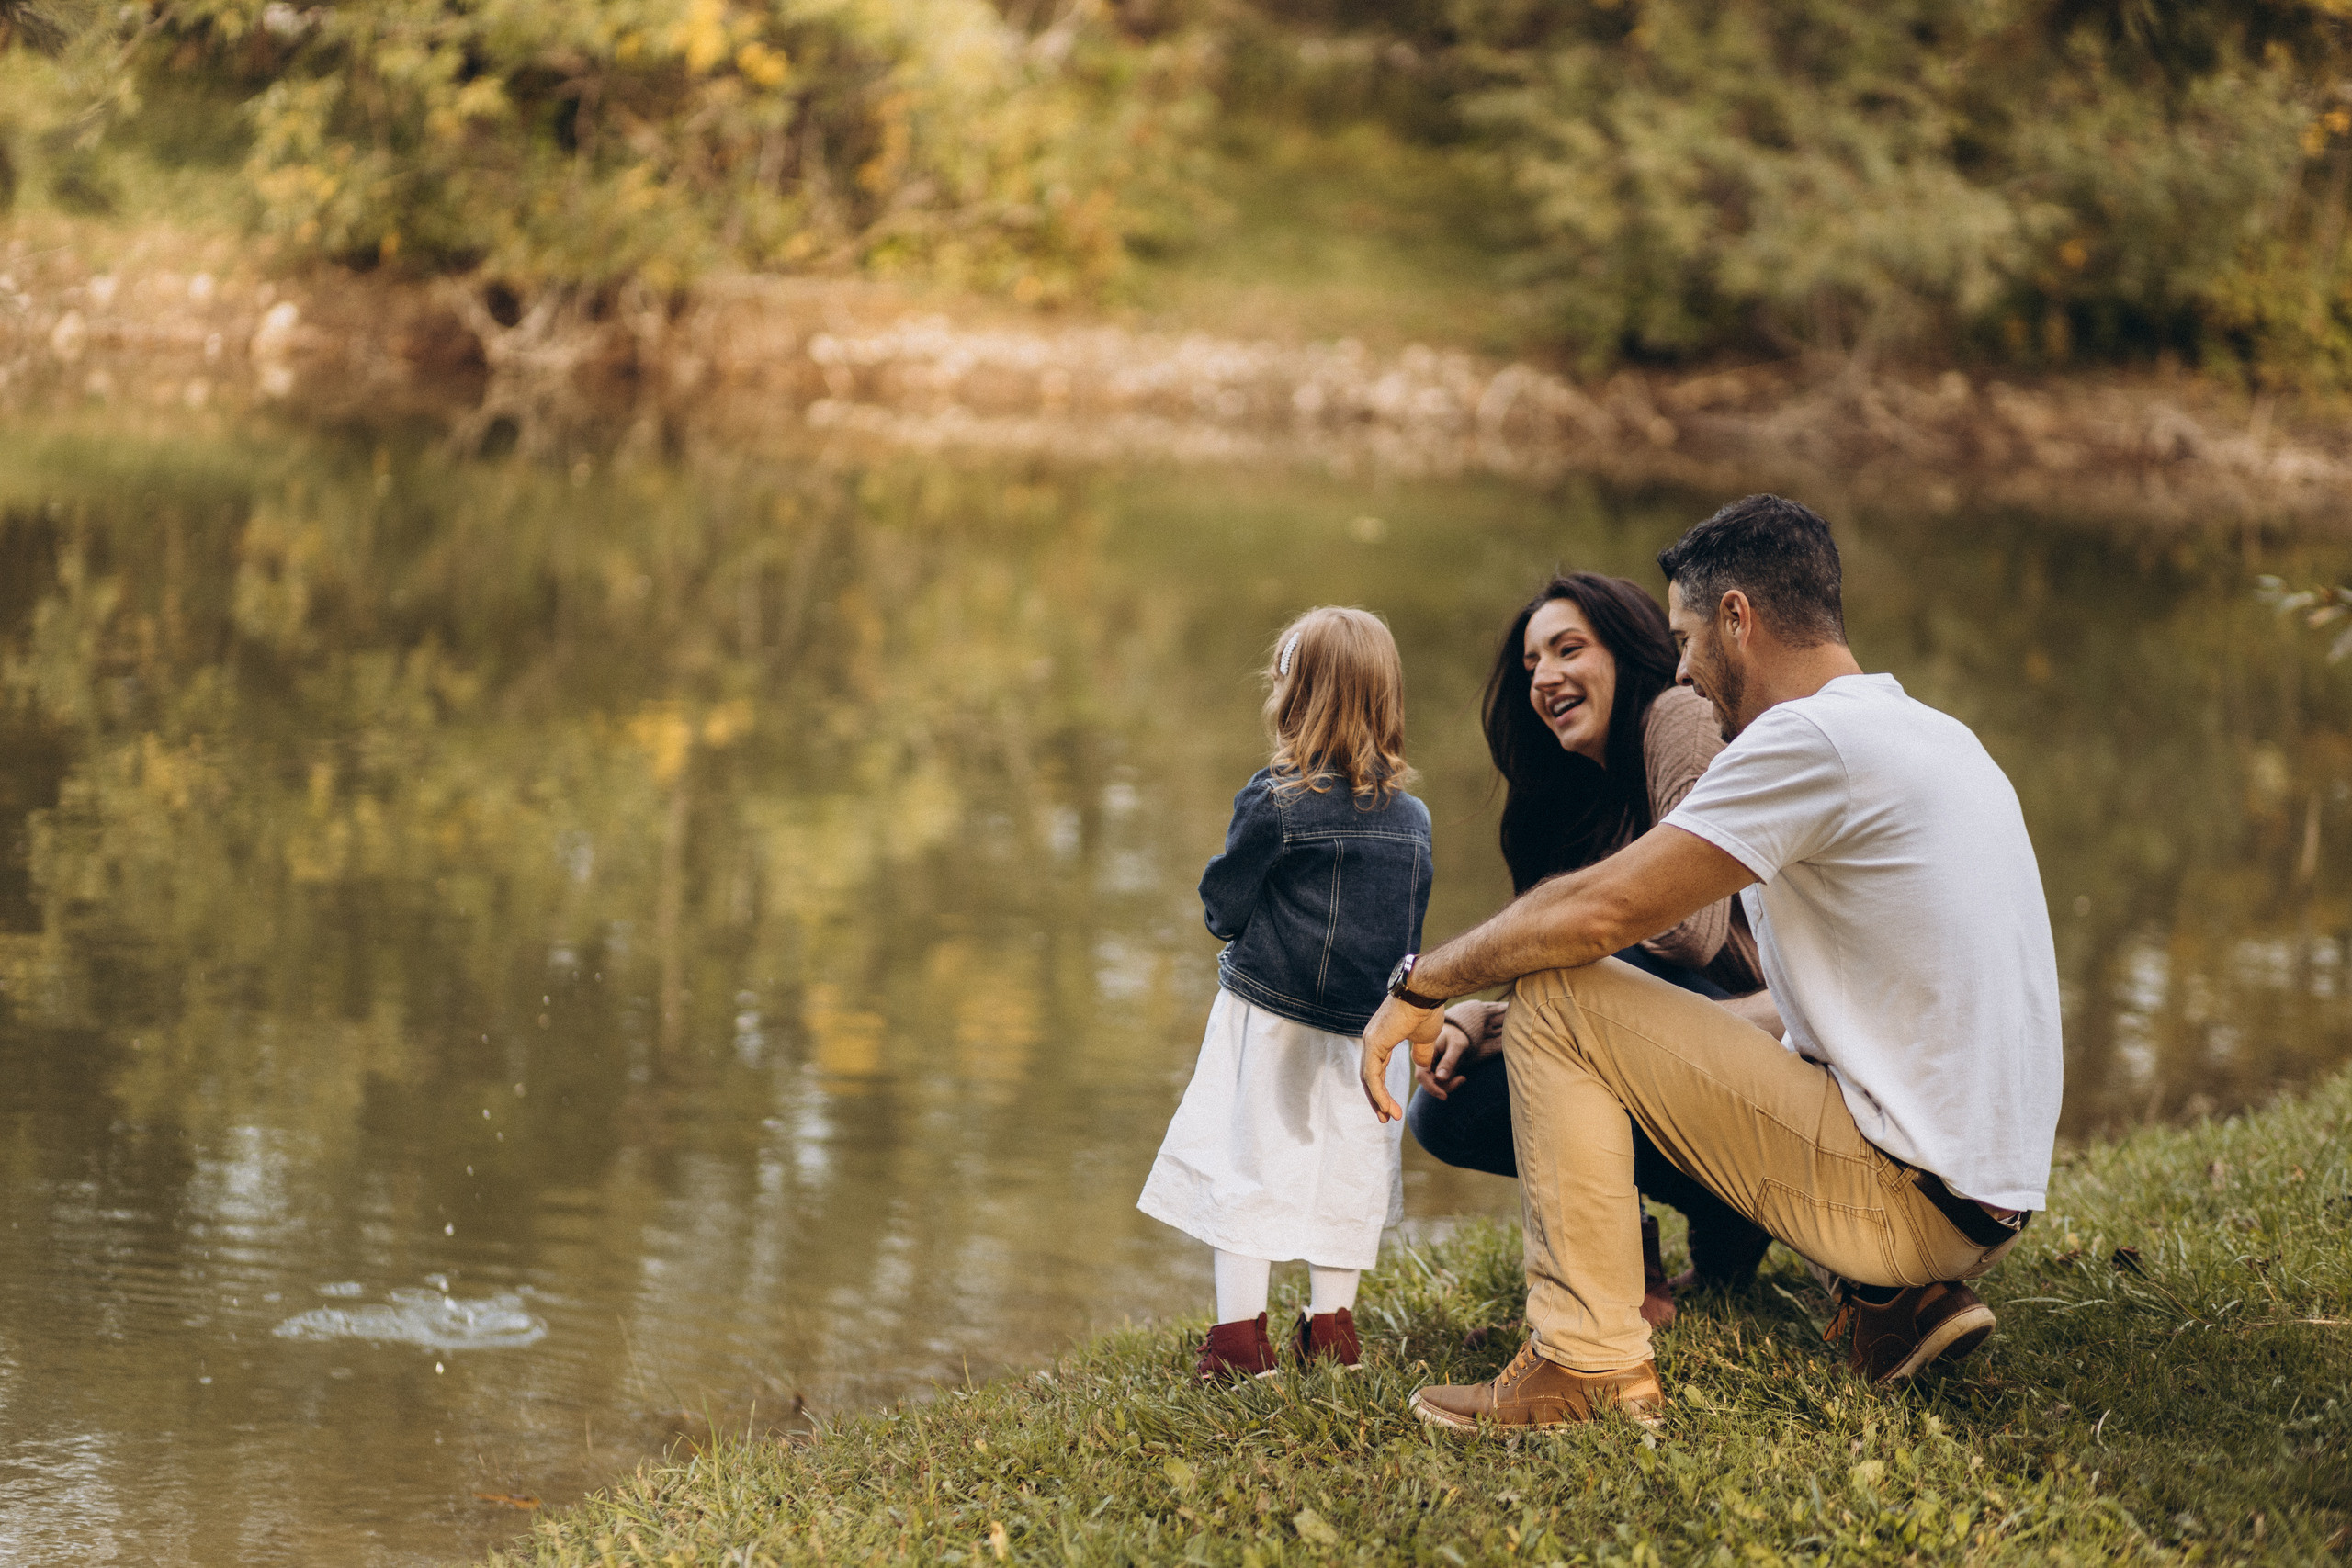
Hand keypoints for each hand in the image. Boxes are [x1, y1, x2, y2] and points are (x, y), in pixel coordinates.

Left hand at [1359, 993, 1445, 1123]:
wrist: (1426, 992)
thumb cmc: (1427, 1010)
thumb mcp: (1425, 1038)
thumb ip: (1421, 1053)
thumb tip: (1421, 1066)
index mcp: (1381, 1039)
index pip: (1376, 1070)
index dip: (1382, 1090)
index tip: (1391, 1108)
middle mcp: (1372, 1040)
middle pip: (1369, 1077)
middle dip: (1377, 1100)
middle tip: (1385, 1119)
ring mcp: (1371, 1041)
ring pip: (1369, 1078)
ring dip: (1379, 1101)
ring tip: (1389, 1118)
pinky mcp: (1374, 1043)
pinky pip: (1372, 1075)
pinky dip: (1378, 1093)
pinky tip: (1386, 1107)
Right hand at [1415, 1022, 1470, 1099]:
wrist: (1457, 1032)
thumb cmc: (1457, 1035)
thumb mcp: (1457, 1046)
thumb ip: (1449, 1061)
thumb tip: (1440, 1078)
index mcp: (1423, 1052)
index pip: (1422, 1075)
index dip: (1432, 1087)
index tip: (1445, 1096)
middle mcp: (1422, 1061)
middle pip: (1429, 1082)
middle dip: (1446, 1086)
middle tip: (1462, 1079)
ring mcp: (1427, 1067)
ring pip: (1435, 1085)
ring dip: (1449, 1085)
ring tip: (1462, 1078)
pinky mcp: (1433, 1071)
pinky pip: (1439, 1083)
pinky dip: (1449, 1083)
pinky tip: (1459, 1077)